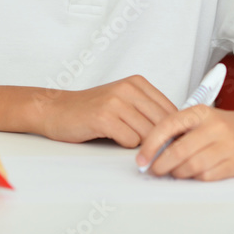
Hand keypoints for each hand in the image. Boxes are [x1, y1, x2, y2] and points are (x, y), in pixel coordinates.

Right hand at [42, 76, 176, 147]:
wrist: (56, 110)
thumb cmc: (91, 109)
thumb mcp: (124, 101)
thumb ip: (148, 111)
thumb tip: (176, 132)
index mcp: (137, 83)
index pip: (171, 110)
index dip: (172, 130)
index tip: (169, 141)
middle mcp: (128, 89)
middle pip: (162, 123)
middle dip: (159, 140)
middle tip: (151, 150)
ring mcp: (116, 102)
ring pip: (148, 133)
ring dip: (140, 144)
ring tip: (124, 140)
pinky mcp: (104, 117)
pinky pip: (130, 140)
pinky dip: (124, 145)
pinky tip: (111, 138)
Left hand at [136, 106, 233, 180]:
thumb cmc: (223, 127)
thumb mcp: (201, 119)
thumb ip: (178, 131)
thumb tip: (152, 152)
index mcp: (200, 112)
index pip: (168, 126)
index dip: (151, 145)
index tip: (142, 159)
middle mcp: (214, 126)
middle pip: (178, 150)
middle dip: (161, 164)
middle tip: (154, 170)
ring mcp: (227, 145)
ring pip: (192, 166)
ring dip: (178, 173)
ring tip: (174, 172)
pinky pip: (207, 176)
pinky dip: (195, 178)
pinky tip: (194, 174)